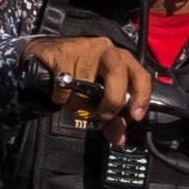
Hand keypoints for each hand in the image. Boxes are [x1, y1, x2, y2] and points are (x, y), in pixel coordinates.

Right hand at [28, 34, 156, 137]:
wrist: (46, 56)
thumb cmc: (79, 74)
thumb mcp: (100, 96)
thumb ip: (112, 118)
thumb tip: (118, 138)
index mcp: (122, 60)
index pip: (141, 75)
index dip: (141, 97)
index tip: (135, 116)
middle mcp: (107, 51)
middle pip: (117, 72)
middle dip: (112, 98)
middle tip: (104, 114)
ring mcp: (84, 50)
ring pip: (85, 83)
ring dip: (79, 101)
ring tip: (75, 100)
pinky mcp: (62, 54)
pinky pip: (64, 84)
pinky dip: (62, 96)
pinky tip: (61, 92)